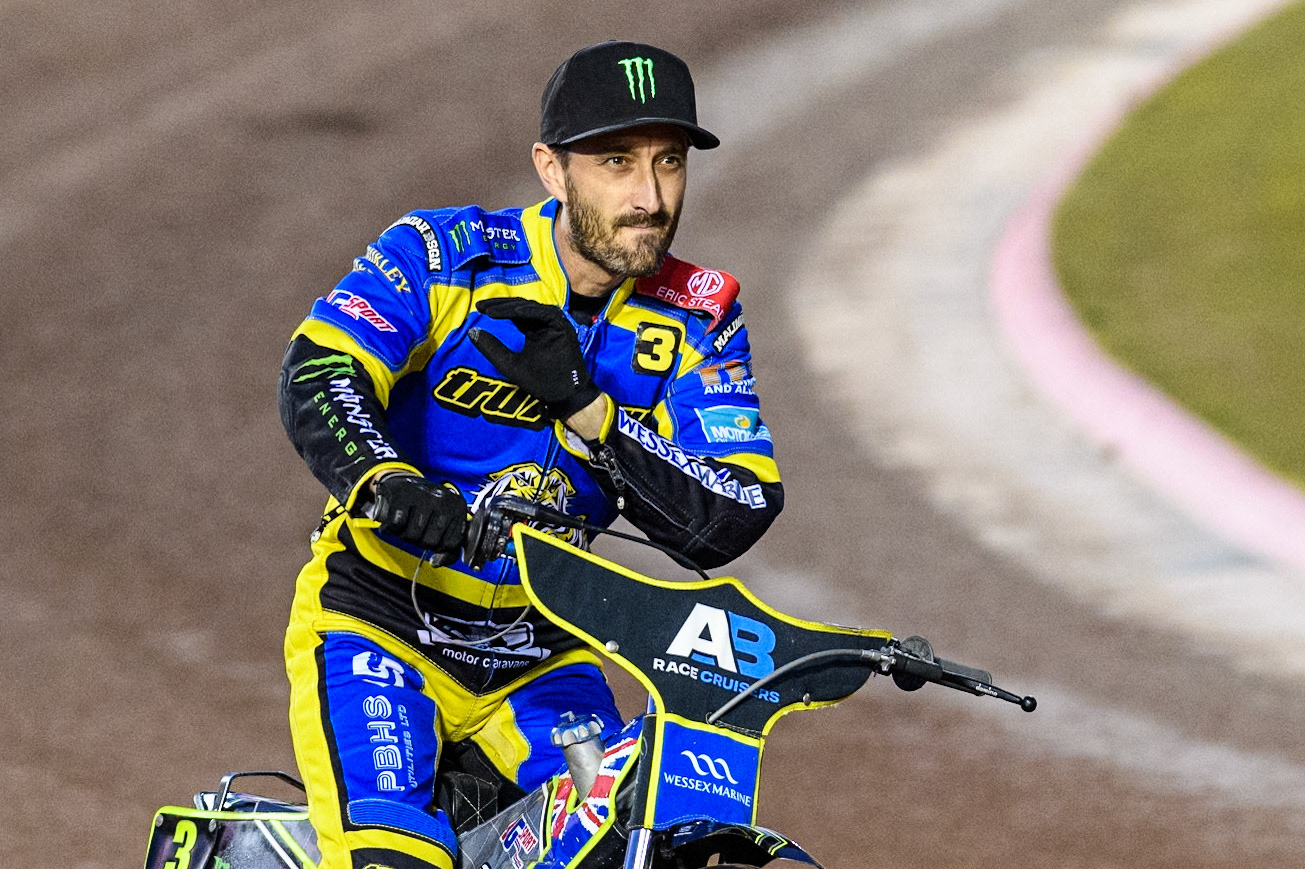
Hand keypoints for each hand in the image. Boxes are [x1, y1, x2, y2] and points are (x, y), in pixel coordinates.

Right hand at [369, 474, 467, 560]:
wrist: (404, 482)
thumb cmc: (427, 508)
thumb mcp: (444, 524)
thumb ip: (448, 549)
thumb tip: (436, 563)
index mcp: (458, 507)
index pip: (451, 543)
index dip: (439, 547)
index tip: (432, 537)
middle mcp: (443, 499)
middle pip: (430, 542)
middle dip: (419, 541)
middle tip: (416, 530)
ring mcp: (423, 496)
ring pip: (412, 535)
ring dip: (404, 535)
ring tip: (406, 525)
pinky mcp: (402, 495)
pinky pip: (396, 525)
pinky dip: (390, 528)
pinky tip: (393, 521)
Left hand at [469, 298, 601, 419]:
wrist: (565, 396)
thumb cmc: (541, 382)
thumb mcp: (509, 364)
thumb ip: (492, 349)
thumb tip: (472, 332)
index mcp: (533, 329)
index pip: (513, 313)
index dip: (496, 310)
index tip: (477, 309)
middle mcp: (544, 323)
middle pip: (520, 306)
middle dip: (500, 305)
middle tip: (481, 306)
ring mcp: (555, 323)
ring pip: (530, 308)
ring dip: (511, 307)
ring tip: (492, 311)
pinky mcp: (563, 326)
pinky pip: (544, 314)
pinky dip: (529, 311)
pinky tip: (514, 311)